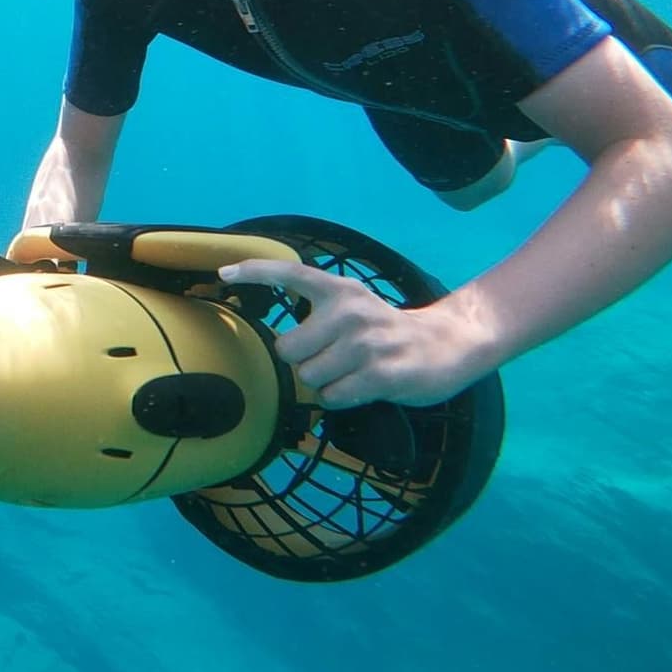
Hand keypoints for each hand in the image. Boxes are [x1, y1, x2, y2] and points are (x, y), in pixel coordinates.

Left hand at [217, 260, 493, 407]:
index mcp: (338, 289)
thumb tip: (277, 344)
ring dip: (325, 384)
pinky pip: (333, 398)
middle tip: (332, 359)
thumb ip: (317, 312)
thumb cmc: (386, 330)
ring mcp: (365, 343)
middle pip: (288, 351)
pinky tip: (364, 386)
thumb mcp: (353, 306)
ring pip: (310, 378)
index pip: (289, 272)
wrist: (448, 343)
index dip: (254, 272)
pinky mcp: (381, 374)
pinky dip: (342, 399)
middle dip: (302, 363)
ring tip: (352, 371)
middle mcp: (349, 311)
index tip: (224, 273)